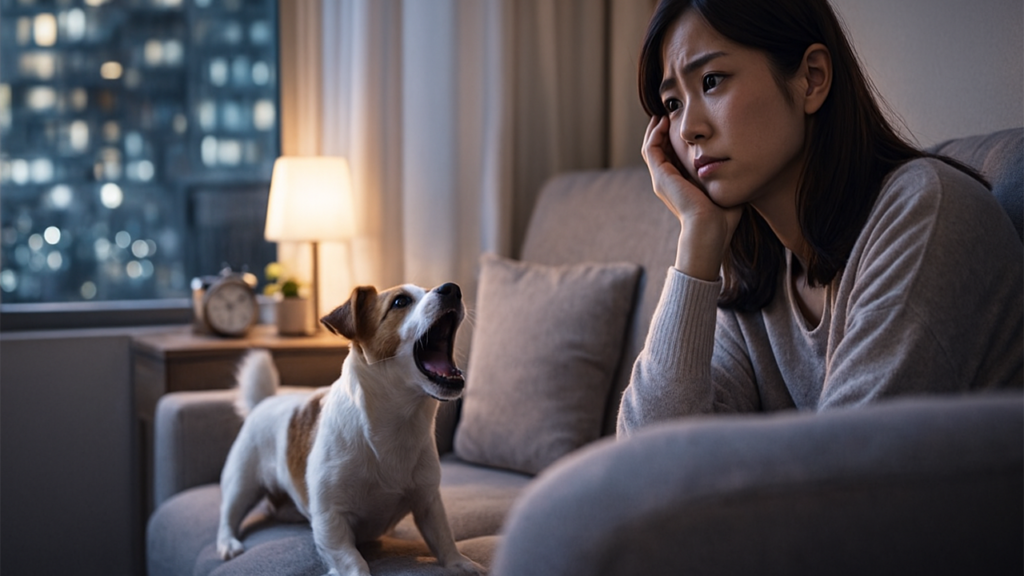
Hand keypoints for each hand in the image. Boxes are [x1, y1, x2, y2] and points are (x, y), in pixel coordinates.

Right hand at [642, 116, 742, 280]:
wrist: (710, 230)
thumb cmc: (723, 217)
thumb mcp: (726, 188)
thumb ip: (729, 175)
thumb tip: (745, 161)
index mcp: (680, 184)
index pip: (672, 155)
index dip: (676, 137)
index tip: (686, 123)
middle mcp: (667, 181)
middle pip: (659, 148)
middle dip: (664, 129)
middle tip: (672, 112)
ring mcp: (661, 179)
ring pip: (651, 146)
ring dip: (656, 128)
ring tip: (665, 113)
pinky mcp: (661, 176)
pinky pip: (651, 148)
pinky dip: (655, 133)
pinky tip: (665, 121)